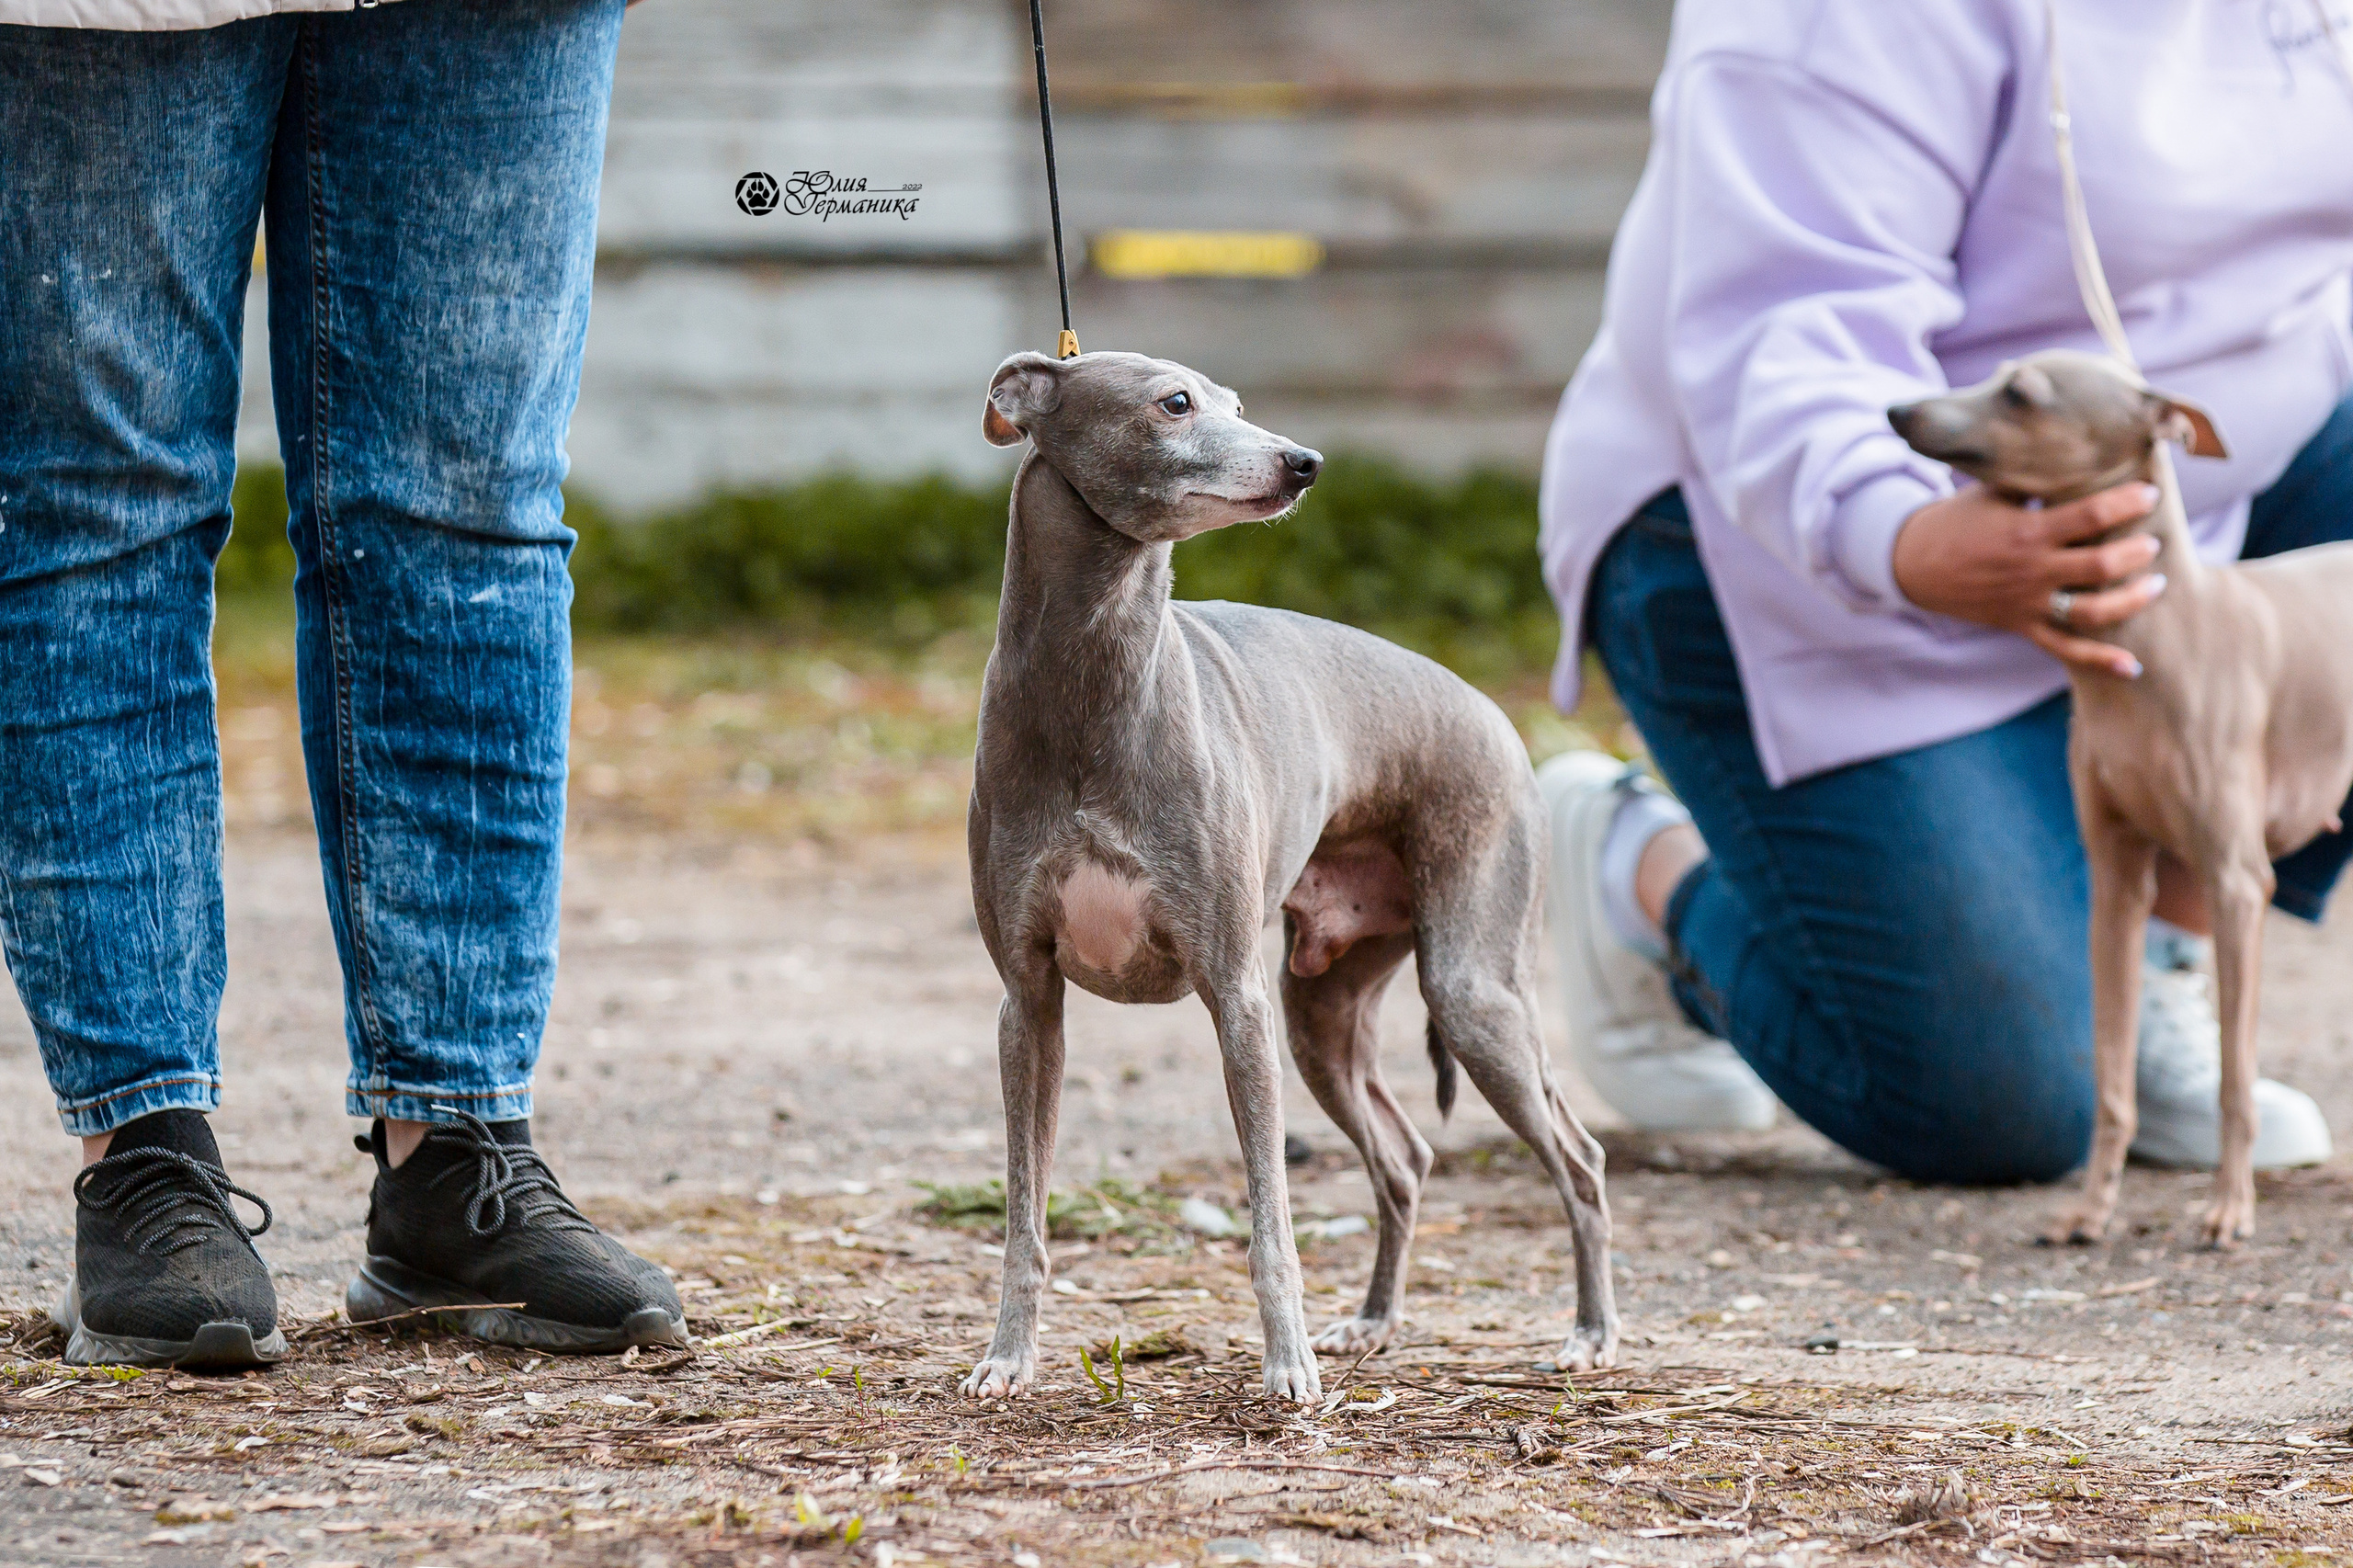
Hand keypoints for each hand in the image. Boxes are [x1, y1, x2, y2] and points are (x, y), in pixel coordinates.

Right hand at [1890, 481, 2165, 678]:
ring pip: (2091, 612)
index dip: (2127, 503)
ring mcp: (2027, 603)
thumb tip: (2076, 448)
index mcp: (2027, 531)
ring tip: (2155, 584)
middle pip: (2100, 566)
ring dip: (2130, 600)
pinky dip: (2099, 660)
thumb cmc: (1957, 521)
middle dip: (2136, 553)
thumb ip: (2034, 477)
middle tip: (2153, 543)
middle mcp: (2031, 570)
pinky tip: (2132, 666)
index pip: (2091, 515)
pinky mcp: (2021, 626)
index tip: (2149, 494)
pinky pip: (2065, 649)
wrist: (1912, 564)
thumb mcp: (1992, 491)